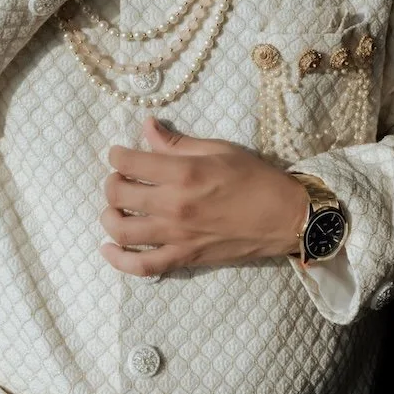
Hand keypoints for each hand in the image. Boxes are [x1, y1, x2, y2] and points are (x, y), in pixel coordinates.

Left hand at [99, 116, 310, 276]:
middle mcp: (175, 206)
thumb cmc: (255, 178)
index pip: (129, 163)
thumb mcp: (218, 149)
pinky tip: (108, 248)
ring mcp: (177, 236)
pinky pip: (143, 267)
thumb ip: (177, 142)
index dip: (116, 155)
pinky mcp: (184, 259)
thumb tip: (146, 127)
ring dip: (109, 218)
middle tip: (119, 178)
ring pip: (122, 231)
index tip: (119, 154)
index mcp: (184, 174)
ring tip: (114, 209)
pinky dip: (119, 260)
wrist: (285, 218)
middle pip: (118, 195)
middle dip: (111, 183)